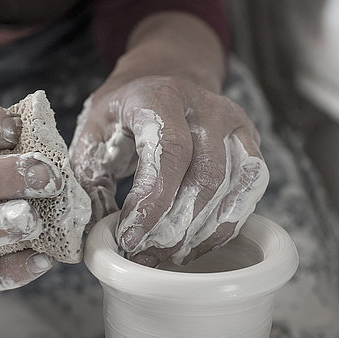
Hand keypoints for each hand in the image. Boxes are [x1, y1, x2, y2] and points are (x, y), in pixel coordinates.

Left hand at [70, 76, 268, 265]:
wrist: (164, 81)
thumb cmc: (124, 113)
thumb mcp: (93, 133)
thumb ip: (89, 178)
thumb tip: (94, 230)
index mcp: (159, 97)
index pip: (169, 151)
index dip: (153, 202)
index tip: (130, 238)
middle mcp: (205, 106)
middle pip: (205, 176)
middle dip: (174, 227)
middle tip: (146, 255)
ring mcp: (233, 123)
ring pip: (232, 187)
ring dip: (201, 232)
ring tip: (170, 255)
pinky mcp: (249, 141)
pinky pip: (249, 190)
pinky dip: (225, 224)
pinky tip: (198, 242)